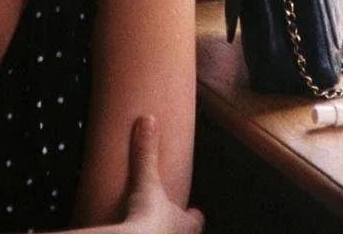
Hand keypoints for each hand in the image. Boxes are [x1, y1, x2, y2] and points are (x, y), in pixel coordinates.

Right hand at [122, 116, 203, 233]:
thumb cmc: (150, 220)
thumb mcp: (147, 181)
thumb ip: (146, 153)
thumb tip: (147, 119)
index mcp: (187, 225)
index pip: (196, 219)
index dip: (192, 215)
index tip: (191, 210)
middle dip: (177, 230)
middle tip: (164, 224)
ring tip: (149, 230)